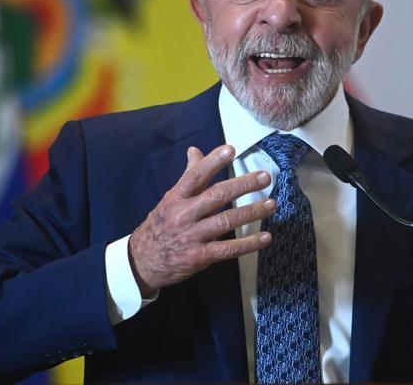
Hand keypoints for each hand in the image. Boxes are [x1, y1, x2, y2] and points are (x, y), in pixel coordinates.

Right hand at [128, 144, 275, 296]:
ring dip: (251, 212)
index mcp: (176, 198)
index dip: (213, 161)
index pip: (195, 175)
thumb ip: (188, 176)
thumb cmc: (161, 226)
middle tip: (264, 177)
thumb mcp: (170, 199)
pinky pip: (228, 249)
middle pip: (216, 196)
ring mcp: (192, 236)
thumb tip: (195, 150)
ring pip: (226, 221)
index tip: (231, 149)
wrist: (141, 262)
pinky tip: (265, 237)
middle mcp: (184, 215)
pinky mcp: (200, 257)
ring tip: (271, 203)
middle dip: (243, 185)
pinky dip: (248, 244)